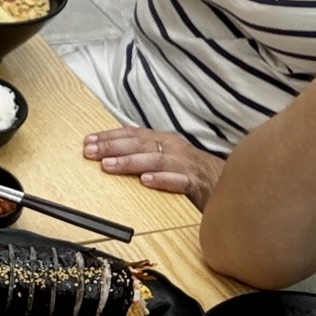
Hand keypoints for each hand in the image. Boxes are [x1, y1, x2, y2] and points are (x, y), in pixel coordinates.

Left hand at [84, 127, 223, 209]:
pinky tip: (146, 181)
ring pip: (155, 160)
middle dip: (112, 147)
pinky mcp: (196, 184)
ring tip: (109, 166)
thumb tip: (121, 132)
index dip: (108, 137)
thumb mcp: (168, 151)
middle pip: (140, 144)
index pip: (132, 134)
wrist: (228, 182)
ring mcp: (185, 165)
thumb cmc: (192, 168)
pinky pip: (178, 181)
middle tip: (91, 152)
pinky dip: (162, 180)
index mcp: (164, 140)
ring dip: (130, 163)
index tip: (87, 142)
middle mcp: (173, 148)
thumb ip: (146, 144)